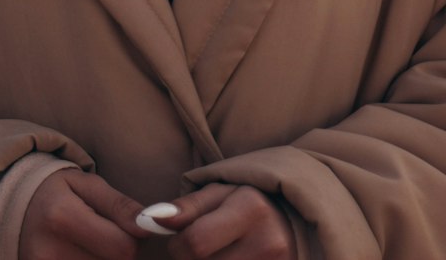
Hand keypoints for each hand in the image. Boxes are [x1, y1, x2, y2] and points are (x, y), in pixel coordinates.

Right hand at [20, 168, 145, 258]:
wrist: (12, 207)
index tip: (127, 227)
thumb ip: (119, 205)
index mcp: (63, 218)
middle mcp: (50, 253)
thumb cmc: (56, 190)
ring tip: (93, 244)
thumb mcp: (87, 184)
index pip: (122, 248)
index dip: (134, 239)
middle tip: (107, 235)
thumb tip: (151, 223)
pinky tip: (84, 254)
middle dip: (120, 253)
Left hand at [145, 184, 296, 259]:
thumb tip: (152, 219)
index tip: (178, 240)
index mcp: (250, 209)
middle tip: (196, 250)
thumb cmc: (247, 203)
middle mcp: (267, 243)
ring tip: (213, 256)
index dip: (176, 246)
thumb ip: (186, 207)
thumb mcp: (219, 193)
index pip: (195, 243)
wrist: (293, 222)